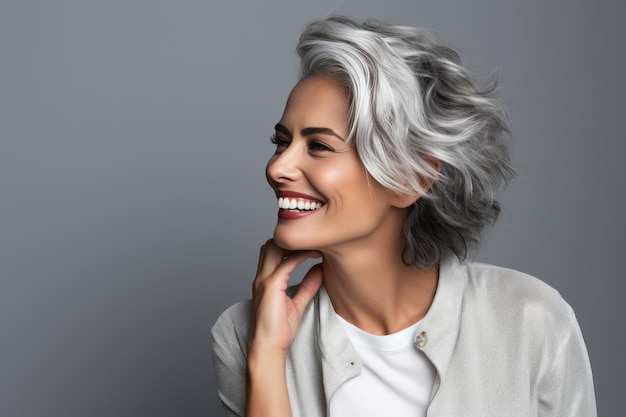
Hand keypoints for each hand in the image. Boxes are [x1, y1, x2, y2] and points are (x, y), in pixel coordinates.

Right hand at [248, 239, 322, 354]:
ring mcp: (264, 280)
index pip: (273, 252)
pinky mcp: (271, 287)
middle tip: (312, 239)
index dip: (290, 244)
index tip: (310, 243)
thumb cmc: (278, 330)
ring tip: (314, 244)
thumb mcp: (297, 303)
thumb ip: (308, 286)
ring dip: (294, 244)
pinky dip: (300, 256)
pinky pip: (286, 264)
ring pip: (274, 248)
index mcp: (265, 280)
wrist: (267, 347)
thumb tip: (320, 270)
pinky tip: (314, 255)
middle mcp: (261, 277)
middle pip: (271, 245)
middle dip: (290, 239)